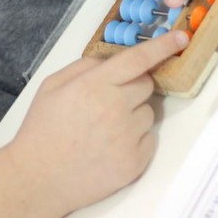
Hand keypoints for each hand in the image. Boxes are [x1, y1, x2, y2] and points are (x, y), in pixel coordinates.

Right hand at [0, 30, 188, 217]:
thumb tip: (115, 59)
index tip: (180, 38)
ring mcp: (127, 137)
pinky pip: (149, 140)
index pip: (138, 59)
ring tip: (103, 131)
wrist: (37, 179)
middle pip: (147, 84)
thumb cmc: (43, 130)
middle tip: (108, 103)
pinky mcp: (135, 162)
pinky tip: (109, 148)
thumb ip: (86, 66)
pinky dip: (135, 141)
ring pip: (148, 113)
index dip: (162, 46)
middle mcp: (115, 108)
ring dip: (133, 116)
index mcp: (94, 85)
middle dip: (133, 88)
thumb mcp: (52, 86)